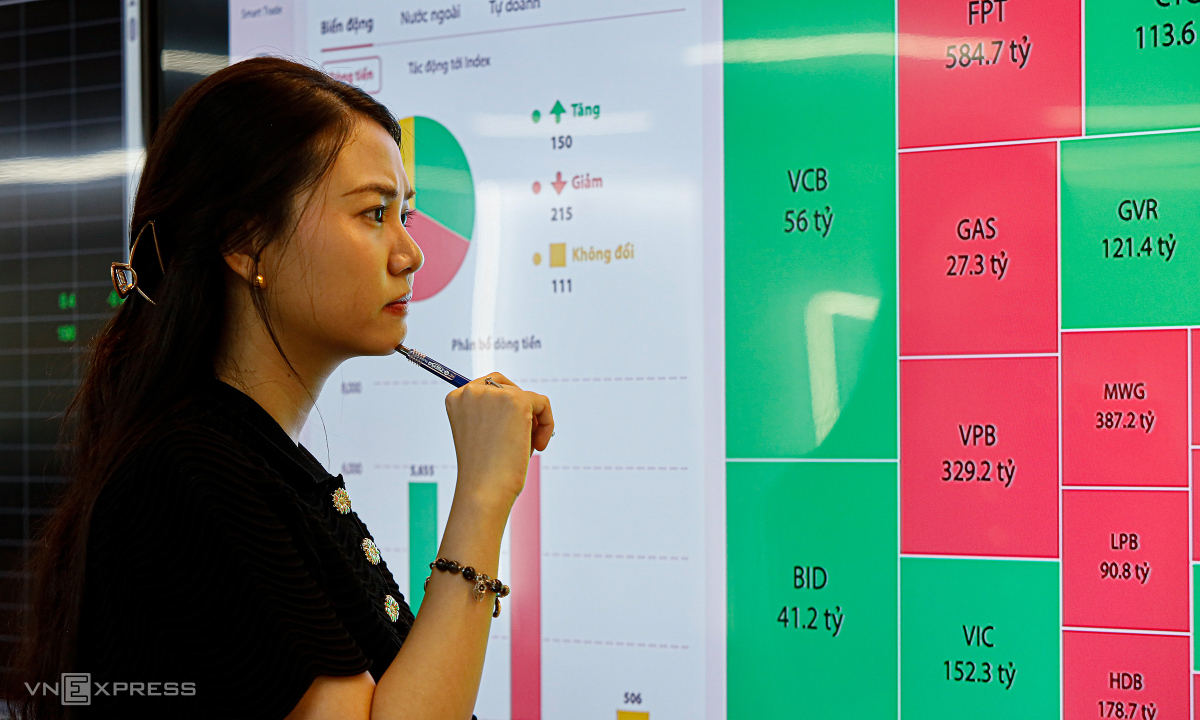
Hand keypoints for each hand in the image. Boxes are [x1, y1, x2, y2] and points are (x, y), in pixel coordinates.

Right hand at [444, 373, 552, 509]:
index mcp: (456, 398)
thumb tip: (526, 400)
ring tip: (528, 448)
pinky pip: (542, 404)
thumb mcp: (482, 435)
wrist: (484, 491)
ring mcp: (493, 394)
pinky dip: (547, 424)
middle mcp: (471, 391)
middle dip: (520, 412)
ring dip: (533, 422)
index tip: (506, 433)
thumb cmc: (484, 471)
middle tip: (523, 439)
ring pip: (527, 397)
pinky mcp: (517, 400)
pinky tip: (538, 446)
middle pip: (508, 387)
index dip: (502, 408)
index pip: (487, 387)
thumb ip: (494, 413)